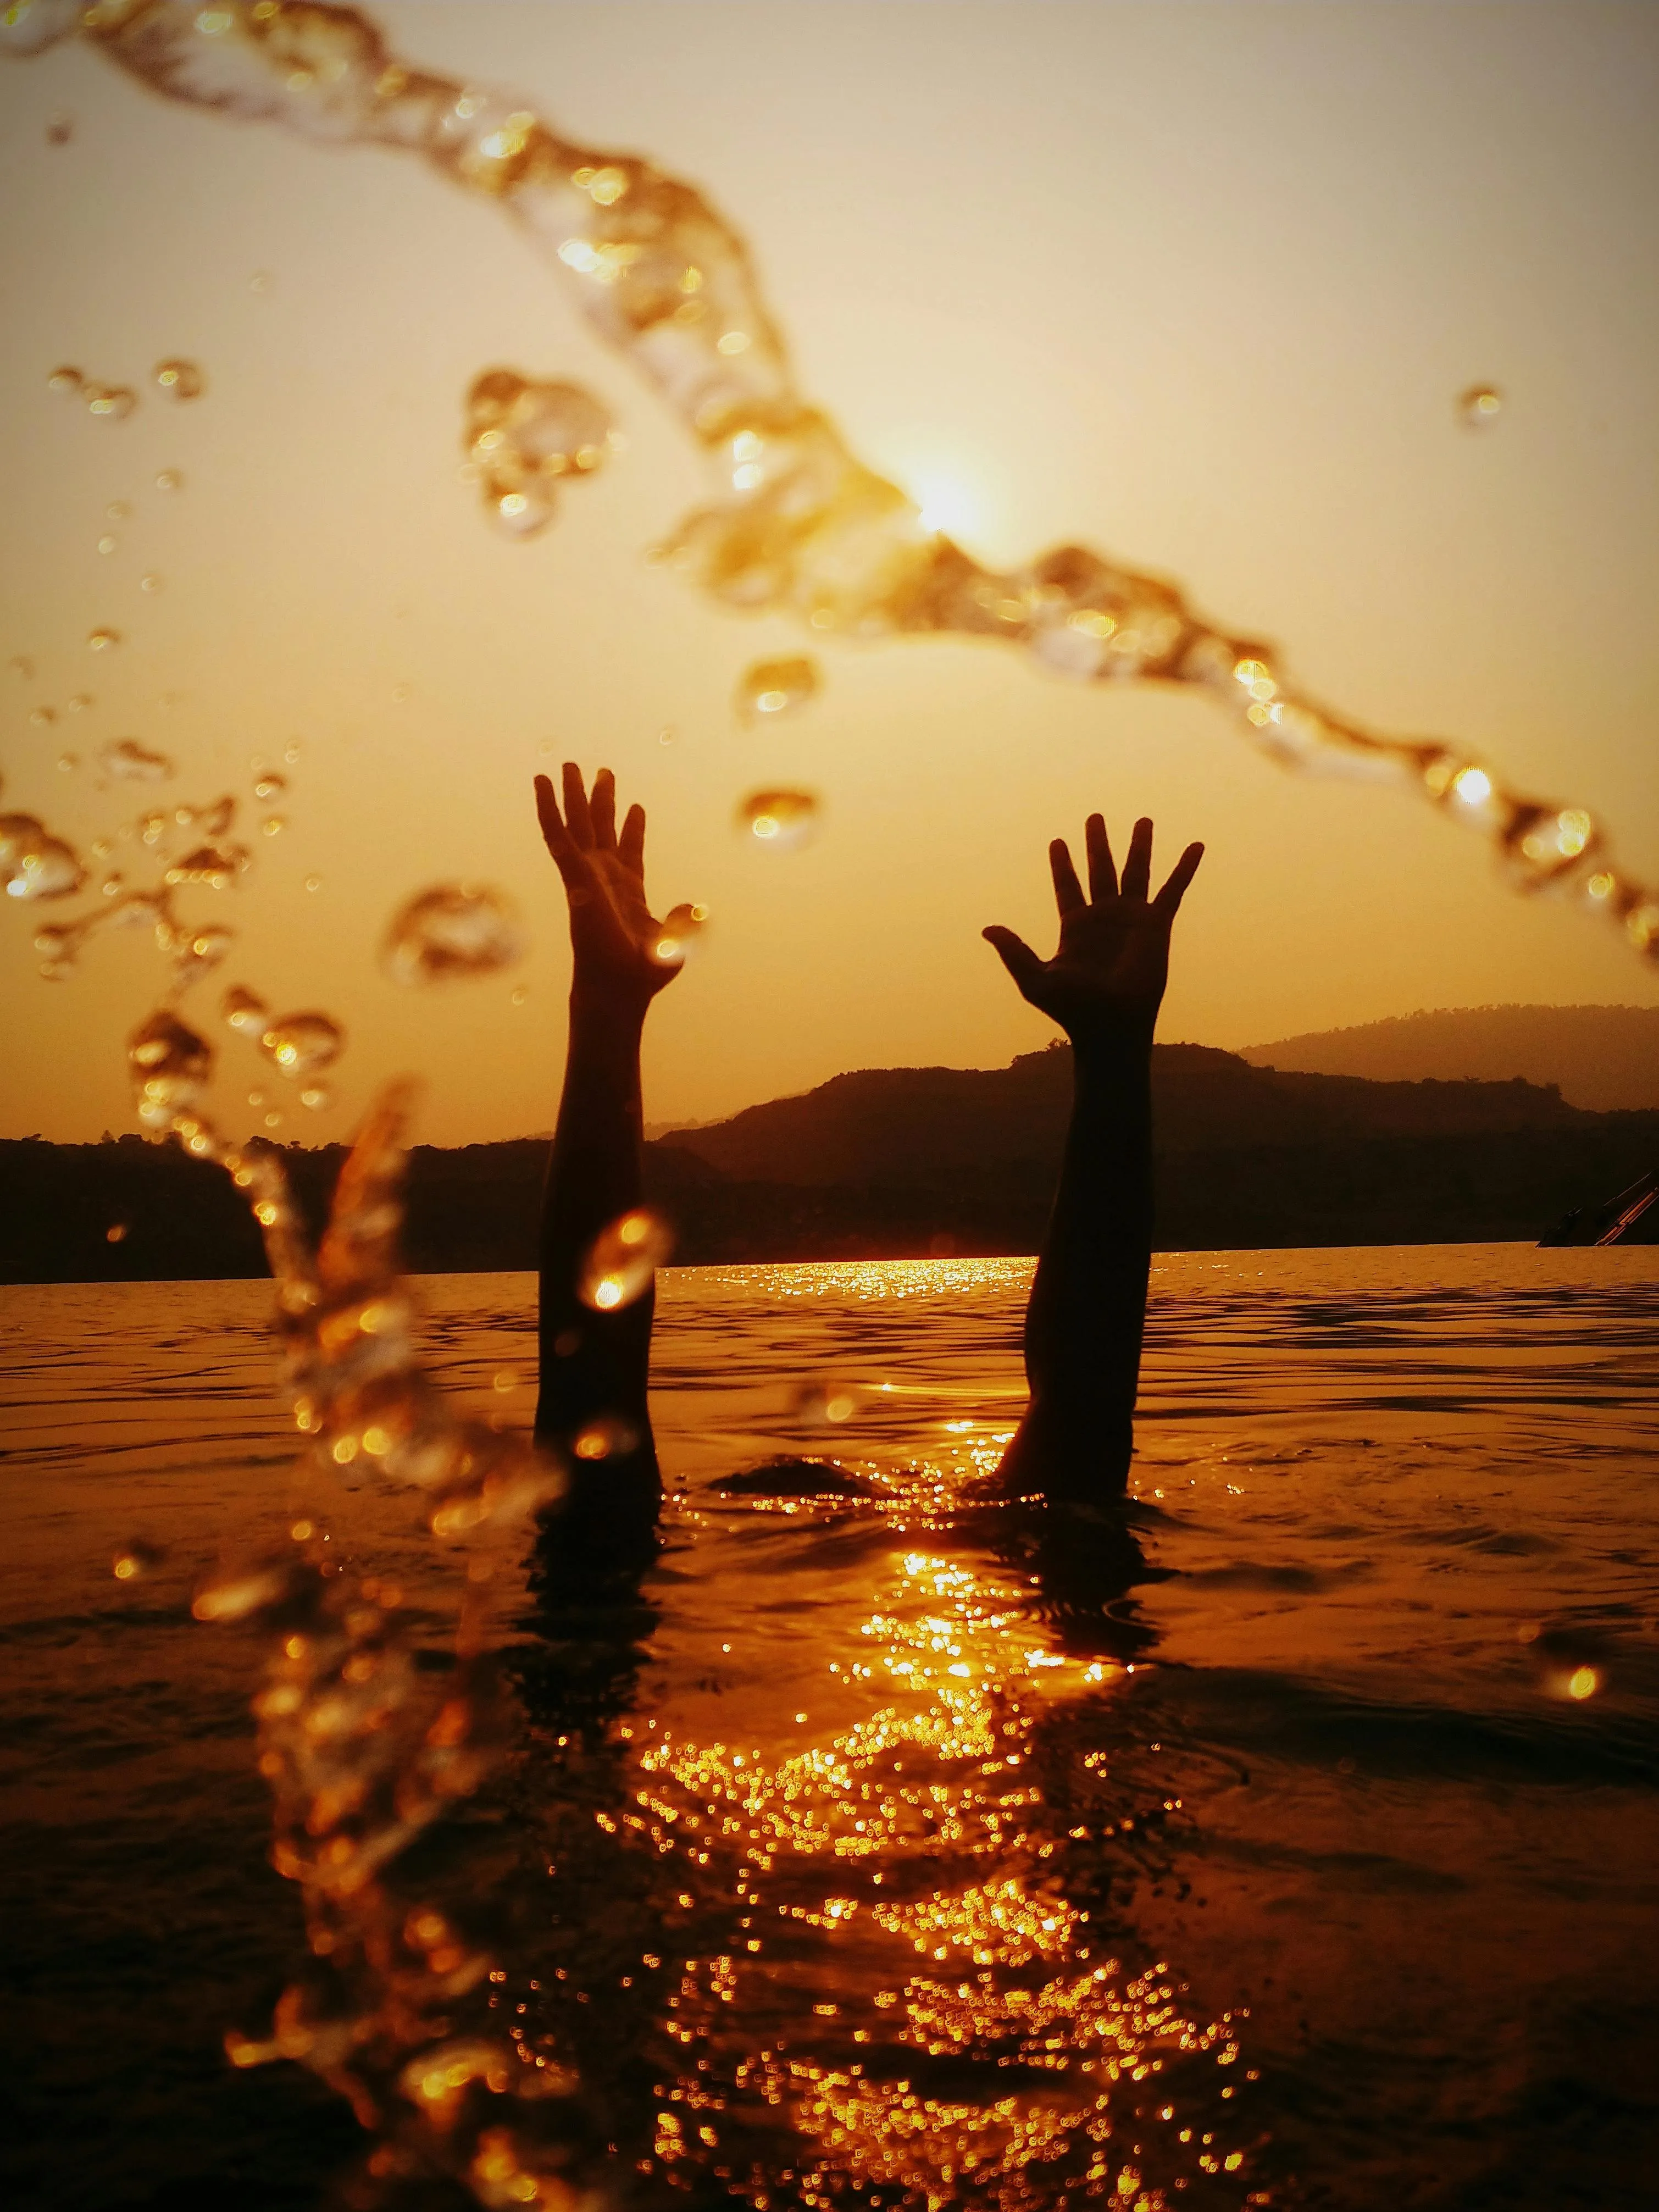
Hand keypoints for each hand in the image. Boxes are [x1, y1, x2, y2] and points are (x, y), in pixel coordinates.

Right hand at [534, 764, 685, 1015]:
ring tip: (568, 765)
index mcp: (629, 890)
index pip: (630, 852)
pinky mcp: (574, 875)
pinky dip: (548, 808)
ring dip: (572, 795)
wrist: (619, 987)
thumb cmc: (643, 975)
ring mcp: (587, 874)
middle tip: (601, 770)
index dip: (633, 829)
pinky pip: (556, 835)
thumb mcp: (675, 944)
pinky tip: (541, 783)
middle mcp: (605, 877)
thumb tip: (693, 907)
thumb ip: (682, 922)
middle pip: (601, 828)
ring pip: (577, 824)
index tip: (636, 808)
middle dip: (600, 800)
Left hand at [984, 814, 1202, 1043]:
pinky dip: (1184, 869)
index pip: (1067, 887)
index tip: (1057, 842)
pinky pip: (1173, 890)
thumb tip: (986, 929)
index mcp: (1075, 927)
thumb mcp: (1035, 980)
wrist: (1111, 1025)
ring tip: (1144, 821)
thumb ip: (1014, 951)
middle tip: (1094, 817)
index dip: (1062, 865)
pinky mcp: (1156, 926)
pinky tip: (1195, 847)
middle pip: (1100, 870)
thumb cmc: (1073, 1009)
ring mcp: (1131, 920)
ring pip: (1135, 872)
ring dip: (1140, 846)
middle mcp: (1103, 918)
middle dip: (1097, 844)